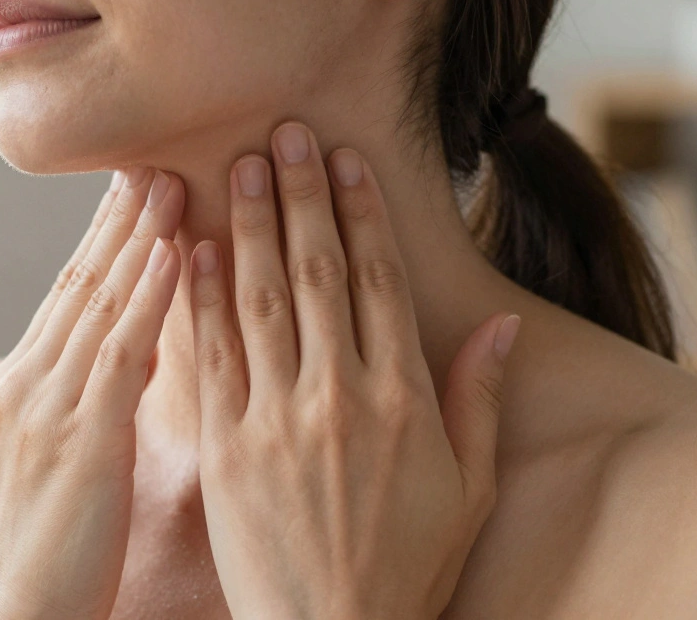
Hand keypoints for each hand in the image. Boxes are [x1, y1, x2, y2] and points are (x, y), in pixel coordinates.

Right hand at [0, 168, 184, 619]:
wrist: (18, 613)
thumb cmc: (55, 549)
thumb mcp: (71, 457)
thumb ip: (98, 396)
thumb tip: (142, 350)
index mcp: (29, 387)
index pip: (72, 293)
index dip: (104, 237)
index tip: (135, 186)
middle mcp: (31, 382)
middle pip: (81, 280)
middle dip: (119, 217)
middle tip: (152, 155)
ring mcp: (50, 405)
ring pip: (100, 301)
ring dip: (138, 235)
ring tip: (171, 177)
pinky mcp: (80, 438)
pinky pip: (120, 351)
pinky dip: (148, 294)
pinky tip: (175, 250)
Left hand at [188, 123, 520, 618]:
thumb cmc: (405, 567)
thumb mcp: (468, 490)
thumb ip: (478, 401)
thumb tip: (505, 324)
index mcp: (402, 401)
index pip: (377, 283)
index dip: (360, 213)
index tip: (345, 159)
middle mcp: (338, 398)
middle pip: (317, 273)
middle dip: (299, 195)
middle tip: (282, 130)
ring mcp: (275, 419)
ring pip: (261, 301)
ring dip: (249, 225)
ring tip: (237, 165)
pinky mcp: (225, 446)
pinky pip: (211, 356)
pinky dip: (201, 296)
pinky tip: (191, 245)